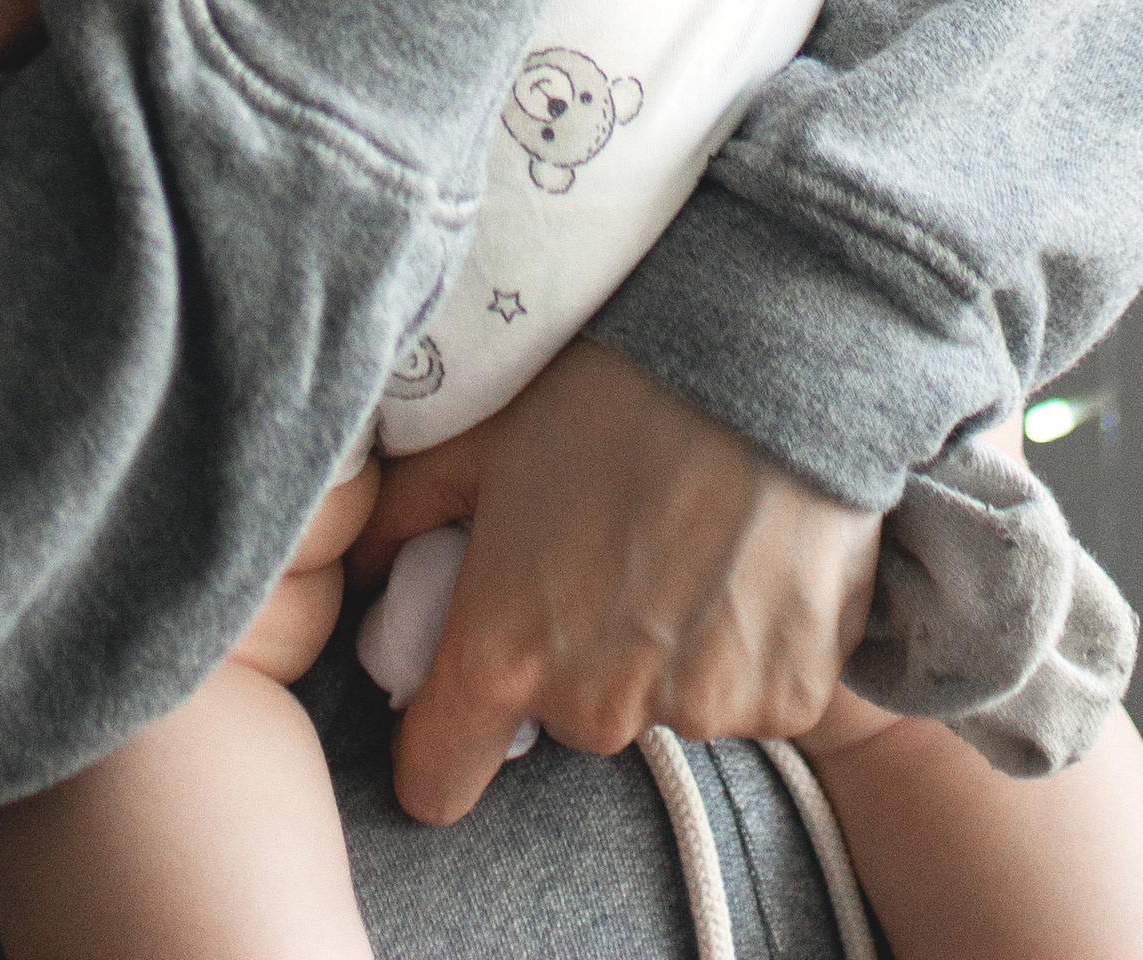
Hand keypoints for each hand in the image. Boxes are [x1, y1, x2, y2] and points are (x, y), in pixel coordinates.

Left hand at [350, 341, 879, 822]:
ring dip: (668, 652)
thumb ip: (401, 518)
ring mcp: (699, 711)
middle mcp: (596, 707)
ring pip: (663, 704)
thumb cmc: (608, 392)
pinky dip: (749, 647)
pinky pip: (752, 698)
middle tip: (606, 557)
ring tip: (688, 545)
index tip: (459, 702)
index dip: (438, 744)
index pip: (437, 780)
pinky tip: (752, 562)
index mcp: (504, 654)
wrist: (766, 363)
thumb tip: (354, 571)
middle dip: (576, 659)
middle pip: (566, 720)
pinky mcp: (788, 701)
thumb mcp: (478, 441)